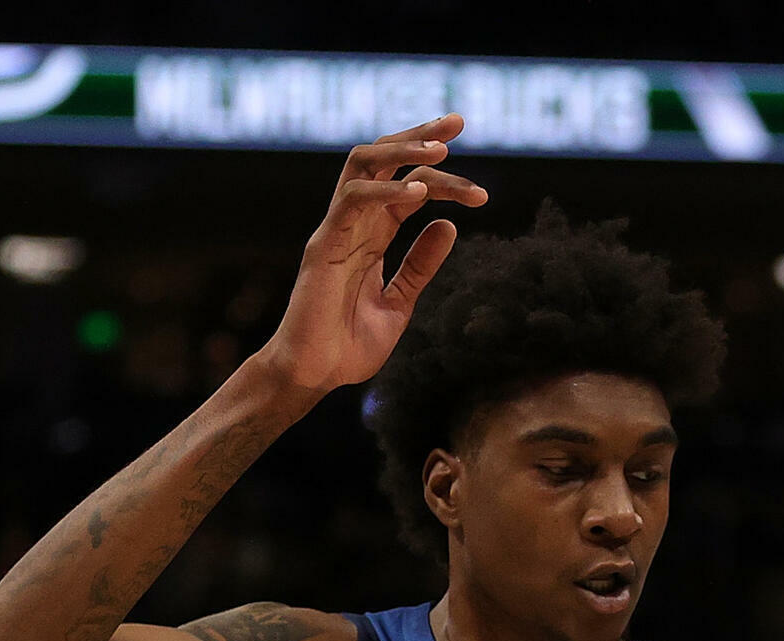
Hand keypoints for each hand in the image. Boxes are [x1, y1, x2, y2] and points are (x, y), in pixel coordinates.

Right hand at [257, 114, 488, 394]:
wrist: (313, 376)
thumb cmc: (347, 345)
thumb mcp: (399, 303)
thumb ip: (420, 266)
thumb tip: (450, 226)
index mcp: (373, 235)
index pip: (406, 182)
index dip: (437, 164)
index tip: (470, 150)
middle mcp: (354, 223)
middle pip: (384, 159)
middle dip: (420, 135)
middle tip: (459, 121)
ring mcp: (336, 230)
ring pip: (363, 166)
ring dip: (404, 151)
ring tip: (444, 150)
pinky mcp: (323, 246)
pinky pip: (352, 202)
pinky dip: (386, 192)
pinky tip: (420, 194)